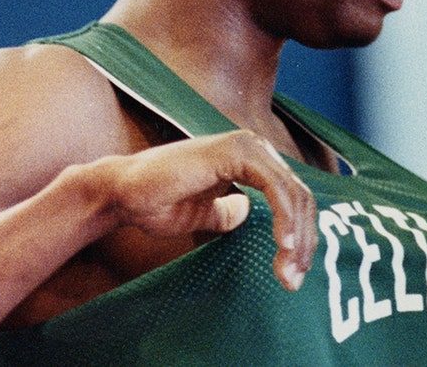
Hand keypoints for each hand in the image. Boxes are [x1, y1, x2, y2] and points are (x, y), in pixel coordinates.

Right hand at [90, 130, 317, 289]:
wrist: (123, 194)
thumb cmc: (159, 203)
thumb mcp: (206, 214)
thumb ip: (230, 214)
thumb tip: (246, 213)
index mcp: (251, 161)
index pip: (292, 199)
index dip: (300, 236)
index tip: (294, 274)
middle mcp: (254, 148)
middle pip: (300, 197)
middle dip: (303, 242)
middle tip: (294, 280)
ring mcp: (246, 146)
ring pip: (293, 194)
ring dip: (296, 236)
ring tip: (287, 271)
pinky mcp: (234, 152)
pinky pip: (275, 187)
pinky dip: (284, 218)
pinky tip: (281, 244)